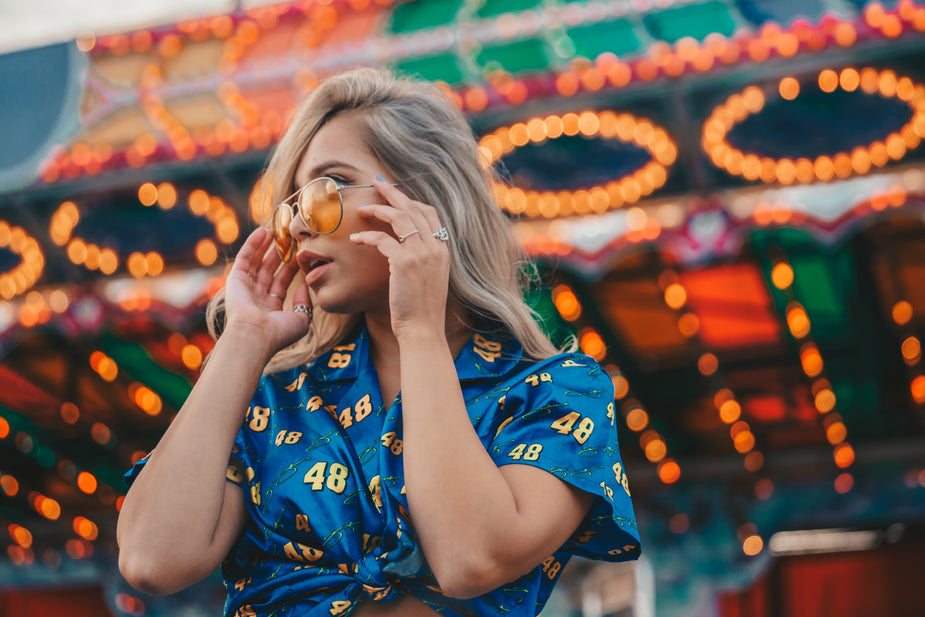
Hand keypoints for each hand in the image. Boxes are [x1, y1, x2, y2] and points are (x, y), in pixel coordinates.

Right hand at [223, 226, 311, 354]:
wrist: (255, 335)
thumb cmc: (278, 332)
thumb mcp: (301, 319)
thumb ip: (305, 302)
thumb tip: (305, 285)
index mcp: (271, 308)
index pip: (282, 282)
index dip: (291, 268)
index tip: (300, 254)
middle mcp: (257, 297)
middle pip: (269, 270)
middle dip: (279, 254)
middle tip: (289, 239)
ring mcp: (245, 288)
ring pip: (256, 262)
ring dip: (265, 246)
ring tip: (275, 231)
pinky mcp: (235, 279)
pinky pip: (245, 258)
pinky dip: (252, 244)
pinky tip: (262, 232)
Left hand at [349, 176, 449, 340]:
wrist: (423, 329)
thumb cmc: (422, 310)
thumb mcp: (430, 280)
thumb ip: (424, 260)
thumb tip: (406, 249)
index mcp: (443, 250)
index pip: (429, 213)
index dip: (411, 200)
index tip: (396, 193)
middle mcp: (435, 248)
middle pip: (414, 209)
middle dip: (394, 193)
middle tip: (377, 182)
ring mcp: (422, 254)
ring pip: (399, 218)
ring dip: (378, 209)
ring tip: (362, 207)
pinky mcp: (405, 263)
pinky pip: (383, 240)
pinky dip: (367, 236)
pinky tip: (355, 238)